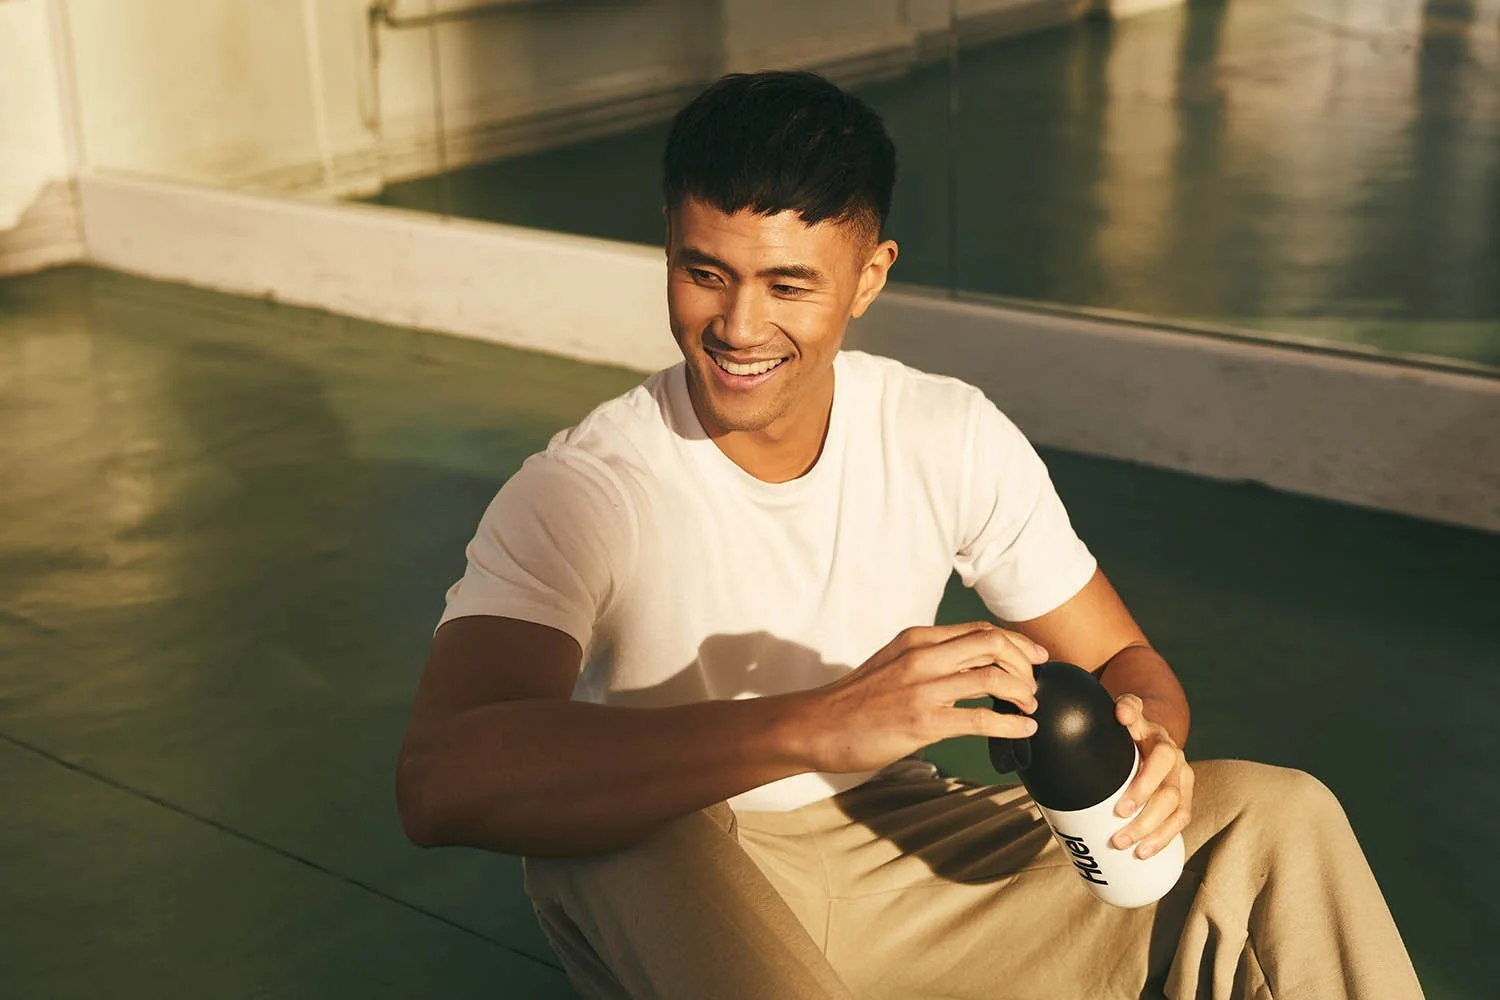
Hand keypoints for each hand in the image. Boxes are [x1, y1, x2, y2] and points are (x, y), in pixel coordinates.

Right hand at [795, 622, 1047, 773]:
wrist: (817, 725)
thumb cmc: (854, 700)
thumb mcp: (892, 662)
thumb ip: (926, 659)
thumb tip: (968, 668)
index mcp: (917, 639)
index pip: (979, 630)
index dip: (1015, 643)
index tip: (1033, 657)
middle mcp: (923, 657)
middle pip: (993, 645)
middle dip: (1024, 664)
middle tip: (1035, 684)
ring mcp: (923, 689)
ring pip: (992, 678)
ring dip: (1022, 693)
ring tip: (1030, 707)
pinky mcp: (923, 722)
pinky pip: (979, 718)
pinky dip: (1010, 724)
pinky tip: (1023, 730)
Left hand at [1110, 694, 1192, 858]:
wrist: (1149, 733)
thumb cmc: (1130, 727)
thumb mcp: (1129, 711)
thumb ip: (1127, 706)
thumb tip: (1121, 712)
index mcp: (1163, 742)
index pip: (1161, 762)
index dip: (1144, 786)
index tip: (1120, 809)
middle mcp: (1178, 764)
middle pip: (1169, 796)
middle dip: (1145, 820)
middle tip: (1118, 838)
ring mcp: (1183, 783)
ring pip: (1177, 814)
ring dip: (1155, 836)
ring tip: (1130, 850)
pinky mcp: (1183, 799)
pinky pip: (1180, 823)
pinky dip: (1164, 840)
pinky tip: (1145, 853)